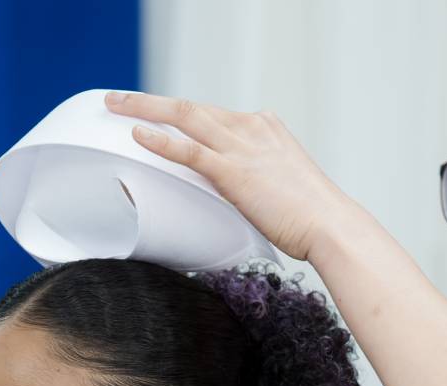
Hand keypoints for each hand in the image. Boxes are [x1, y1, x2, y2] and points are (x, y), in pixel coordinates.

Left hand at [103, 91, 360, 261]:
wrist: (331, 225)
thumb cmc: (312, 216)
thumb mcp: (282, 185)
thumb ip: (257, 179)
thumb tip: (238, 195)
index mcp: (264, 128)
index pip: (213, 114)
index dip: (181, 114)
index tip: (157, 116)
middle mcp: (252, 129)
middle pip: (192, 107)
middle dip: (151, 101)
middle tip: (120, 99)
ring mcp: (242, 147)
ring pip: (185, 116)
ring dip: (145, 108)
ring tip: (115, 105)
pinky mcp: (235, 171)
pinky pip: (190, 149)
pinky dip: (162, 140)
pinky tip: (138, 134)